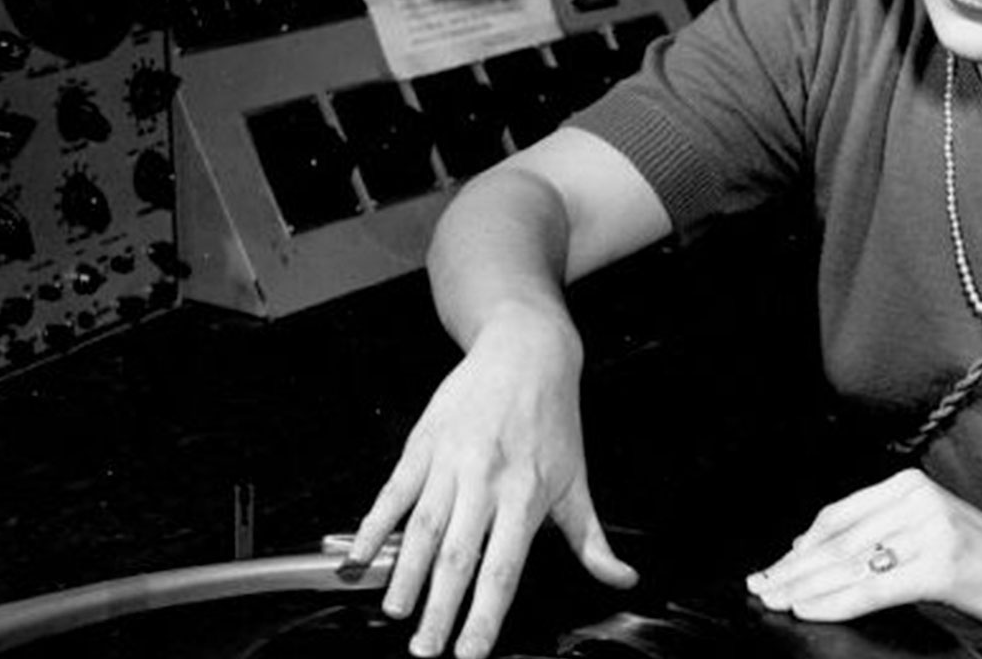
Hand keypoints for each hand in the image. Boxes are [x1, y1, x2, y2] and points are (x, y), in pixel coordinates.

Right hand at [344, 312, 637, 657]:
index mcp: (526, 496)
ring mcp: (452, 462)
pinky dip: (374, 524)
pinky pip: (394, 492)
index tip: (469, 650)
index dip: (484, 613)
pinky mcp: (424, 444)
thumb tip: (621, 579)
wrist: (525, 352)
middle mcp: (487, 481)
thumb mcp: (577, 481)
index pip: (503, 569)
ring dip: (406, 574)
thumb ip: (592, 540)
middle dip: (439, 609)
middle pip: (458, 557)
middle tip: (425, 649)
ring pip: (423, 528)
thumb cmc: (552, 419)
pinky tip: (361, 555)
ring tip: (396, 611)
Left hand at [745, 468, 981, 632]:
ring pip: (849, 564)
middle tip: (761, 588)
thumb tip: (814, 551)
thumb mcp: (929, 535)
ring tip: (775, 601)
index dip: (800, 546)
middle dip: (794, 568)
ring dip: (804, 586)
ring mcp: (931, 529)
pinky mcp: (941, 565)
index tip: (773, 567)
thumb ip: (881, 534)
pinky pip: (873, 586)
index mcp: (910, 486)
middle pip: (838, 540)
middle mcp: (917, 499)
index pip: (838, 517)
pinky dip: (835, 601)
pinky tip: (808, 609)